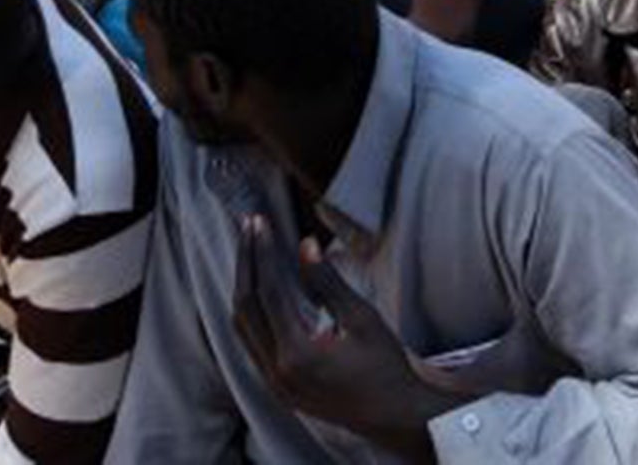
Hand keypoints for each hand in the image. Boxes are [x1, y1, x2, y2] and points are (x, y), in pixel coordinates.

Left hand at [232, 215, 448, 451]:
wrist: (394, 416)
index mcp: (297, 356)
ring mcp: (274, 384)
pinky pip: (251, 343)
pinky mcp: (277, 388)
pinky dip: (252, 311)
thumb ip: (328, 282)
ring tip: (251, 251)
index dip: (262, 252)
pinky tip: (260, 287)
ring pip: (242, 327)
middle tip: (248, 227)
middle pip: (245, 308)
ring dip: (245, 285)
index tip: (259, 222)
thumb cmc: (384, 366)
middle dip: (246, 263)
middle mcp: (277, 373)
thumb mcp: (361, 318)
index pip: (268, 292)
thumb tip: (304, 243)